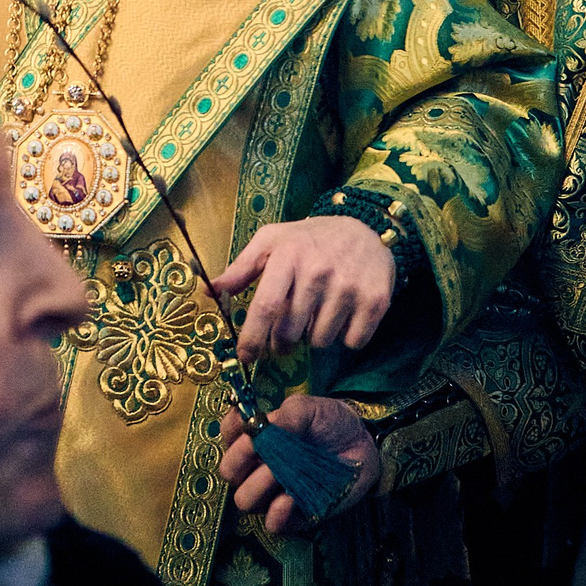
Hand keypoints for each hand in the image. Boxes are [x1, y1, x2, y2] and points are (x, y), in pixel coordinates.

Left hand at [211, 217, 396, 361]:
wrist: (366, 229)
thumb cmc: (311, 239)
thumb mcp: (273, 240)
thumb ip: (241, 267)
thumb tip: (211, 291)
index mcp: (289, 256)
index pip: (266, 307)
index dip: (252, 338)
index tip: (245, 357)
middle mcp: (318, 272)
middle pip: (290, 332)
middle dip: (282, 342)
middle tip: (286, 332)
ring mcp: (349, 288)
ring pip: (319, 341)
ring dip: (314, 336)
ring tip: (318, 312)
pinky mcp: (375, 302)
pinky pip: (351, 342)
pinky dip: (345, 337)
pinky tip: (343, 315)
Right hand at [215, 395, 380, 533]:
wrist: (363, 445)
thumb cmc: (331, 423)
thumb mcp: (309, 408)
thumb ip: (286, 414)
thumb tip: (261, 427)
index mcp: (257, 438)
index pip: (228, 436)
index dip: (231, 431)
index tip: (246, 422)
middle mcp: (258, 467)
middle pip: (230, 473)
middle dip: (239, 462)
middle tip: (258, 451)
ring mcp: (275, 493)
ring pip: (246, 500)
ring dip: (258, 486)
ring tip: (278, 474)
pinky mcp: (295, 516)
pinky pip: (273, 525)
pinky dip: (275, 513)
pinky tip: (288, 499)